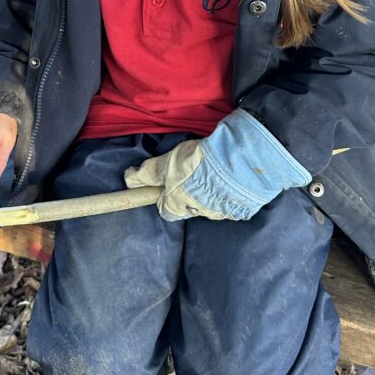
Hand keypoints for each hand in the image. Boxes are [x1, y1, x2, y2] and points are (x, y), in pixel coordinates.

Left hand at [124, 108, 312, 221]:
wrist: (244, 161)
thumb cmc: (202, 162)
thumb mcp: (169, 162)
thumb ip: (148, 172)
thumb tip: (129, 179)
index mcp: (180, 205)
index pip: (165, 210)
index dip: (164, 195)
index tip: (168, 181)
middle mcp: (200, 213)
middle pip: (188, 207)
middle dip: (188, 192)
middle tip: (193, 170)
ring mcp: (224, 212)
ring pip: (211, 204)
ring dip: (210, 191)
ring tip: (214, 168)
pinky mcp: (244, 207)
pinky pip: (232, 201)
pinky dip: (230, 190)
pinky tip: (232, 175)